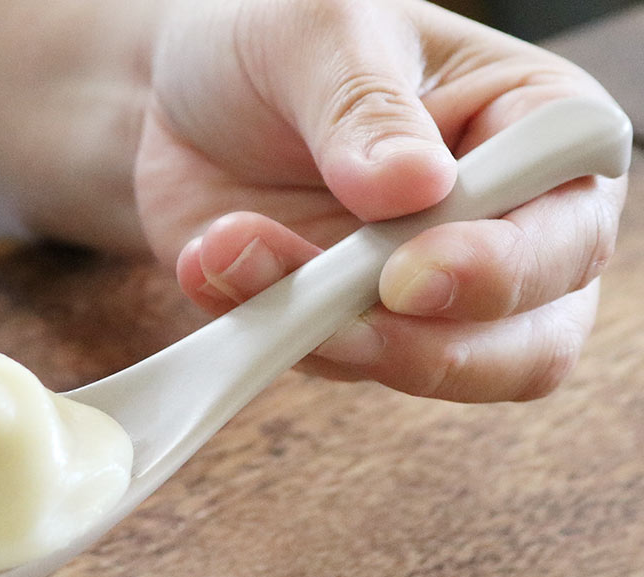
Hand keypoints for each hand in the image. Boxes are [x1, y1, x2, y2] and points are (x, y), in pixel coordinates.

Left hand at [136, 0, 627, 401]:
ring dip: (320, 333)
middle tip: (328, 314)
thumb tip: (417, 187)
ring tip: (226, 249)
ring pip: (421, 369)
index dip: (505, 270)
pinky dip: (264, 332)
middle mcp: (502, 229)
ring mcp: (424, 294)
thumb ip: (365, 106)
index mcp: (535, 132)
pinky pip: (326, 366)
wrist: (179, 96)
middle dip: (423, 346)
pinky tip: (210, 264)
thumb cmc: (272, 40)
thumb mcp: (318, 34)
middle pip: (526, 345)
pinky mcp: (350, 331)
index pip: (570, 227)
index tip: (405, 273)